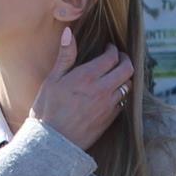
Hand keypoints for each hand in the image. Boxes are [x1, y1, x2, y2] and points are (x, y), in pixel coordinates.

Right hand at [33, 29, 134, 148]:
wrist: (52, 143)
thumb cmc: (47, 110)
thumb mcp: (52, 80)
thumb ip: (65, 56)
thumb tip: (68, 32)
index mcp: (87, 77)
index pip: (112, 56)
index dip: (113, 49)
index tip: (108, 48)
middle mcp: (102, 90)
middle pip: (127, 69)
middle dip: (125, 60)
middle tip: (118, 58)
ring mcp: (108, 105)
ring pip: (128, 85)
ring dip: (124, 77)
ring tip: (116, 74)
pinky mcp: (110, 119)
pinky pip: (123, 101)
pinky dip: (122, 93)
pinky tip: (113, 92)